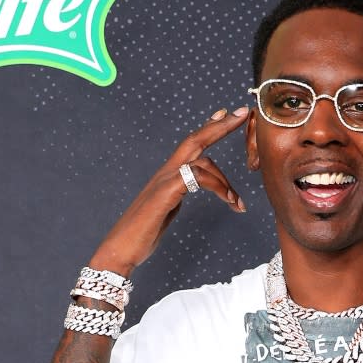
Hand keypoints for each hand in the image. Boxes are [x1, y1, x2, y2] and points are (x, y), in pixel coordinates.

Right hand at [88, 106, 249, 276]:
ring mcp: (164, 180)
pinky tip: (229, 201)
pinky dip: (218, 187)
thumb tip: (191, 186)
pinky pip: (197, 177)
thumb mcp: (167, 208)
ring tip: (237, 202)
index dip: (208, 127)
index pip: (190, 144)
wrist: (120, 249)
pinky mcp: (166, 192)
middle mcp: (165, 172)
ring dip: (226, 180)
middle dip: (220, 125)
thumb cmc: (142, 233)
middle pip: (195, 139)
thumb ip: (178, 193)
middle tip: (242, 113)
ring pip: (202, 161)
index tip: (224, 114)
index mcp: (167, 175)